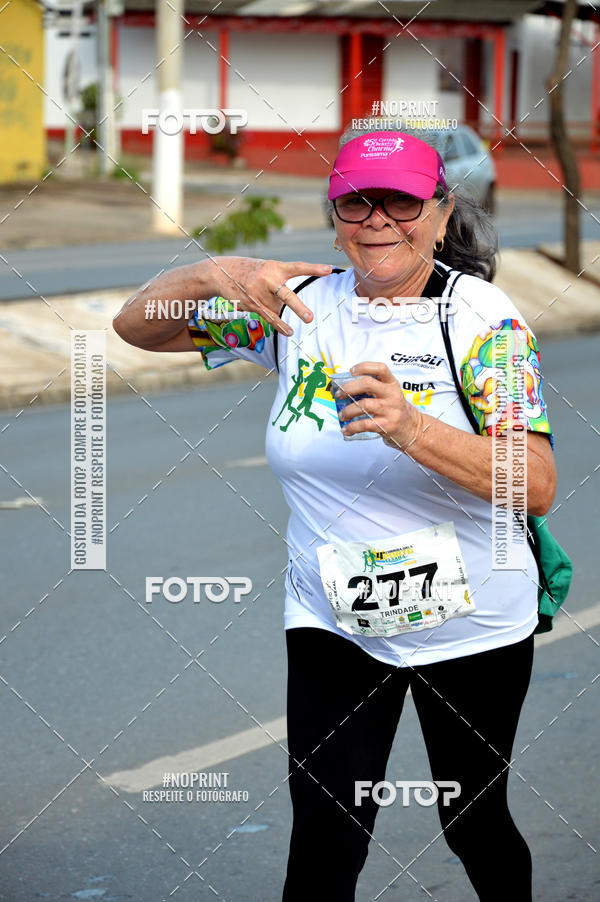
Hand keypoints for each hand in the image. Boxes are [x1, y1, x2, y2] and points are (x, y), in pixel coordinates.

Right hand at [210, 257, 331, 335]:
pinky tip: (289, 332)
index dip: (313, 268)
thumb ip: (281, 283)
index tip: (328, 270)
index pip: (297, 267)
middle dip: (297, 307)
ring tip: (295, 313)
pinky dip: (280, 326)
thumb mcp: (267, 268)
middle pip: (286, 295)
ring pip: (278, 308)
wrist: (222, 272)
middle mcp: (268, 279)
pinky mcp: (252, 304)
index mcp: (275, 267)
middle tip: (309, 318)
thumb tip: (289, 306)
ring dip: (278, 308)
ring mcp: (259, 293)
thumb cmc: (252, 271)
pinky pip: (269, 318)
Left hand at [335, 361, 423, 449]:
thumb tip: (343, 389)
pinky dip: (352, 427)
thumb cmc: (394, 410)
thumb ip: (372, 389)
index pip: (380, 368)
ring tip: (342, 415)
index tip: (351, 371)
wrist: (412, 429)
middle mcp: (392, 395)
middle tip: (339, 394)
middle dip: (349, 388)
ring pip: (363, 405)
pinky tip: (346, 429)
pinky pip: (364, 424)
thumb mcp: (389, 394)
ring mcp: (390, 410)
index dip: (364, 367)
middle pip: (367, 384)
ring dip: (348, 410)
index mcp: (392, 384)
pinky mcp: (386, 425)